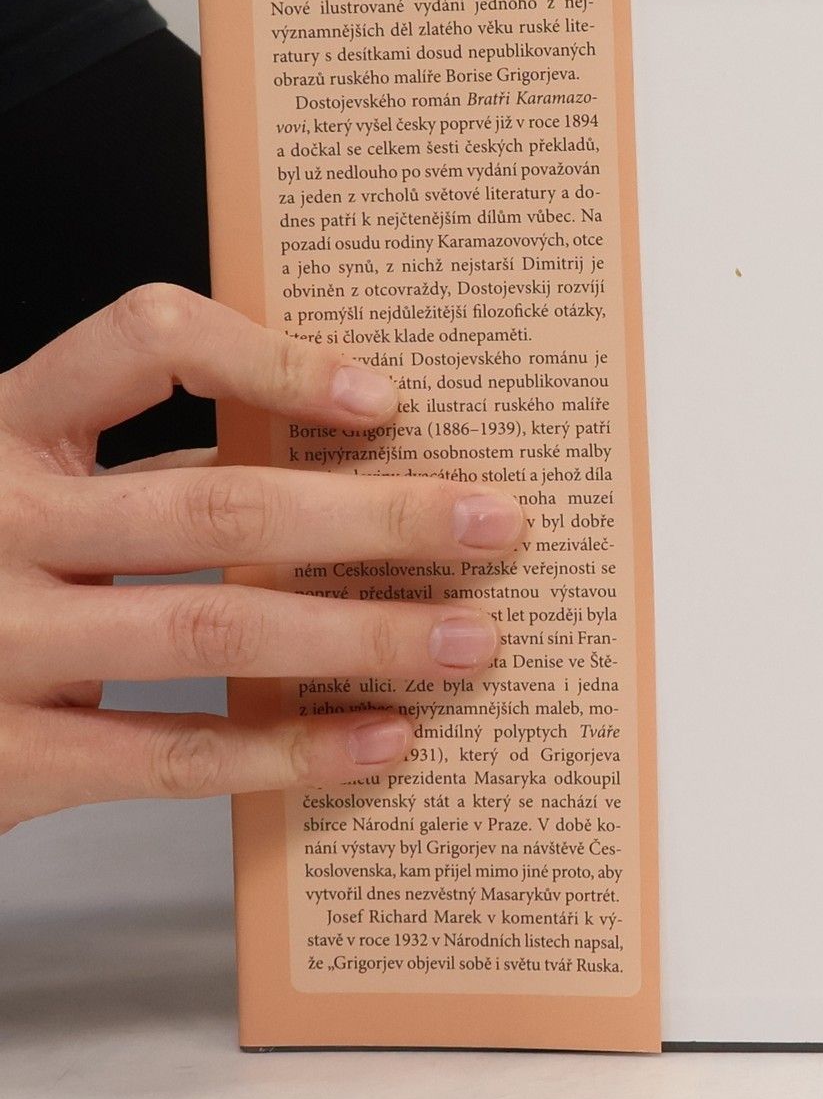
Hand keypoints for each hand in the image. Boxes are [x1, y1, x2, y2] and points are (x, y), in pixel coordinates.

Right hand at [0, 284, 526, 829]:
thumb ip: (148, 482)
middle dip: (377, 517)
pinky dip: (292, 748)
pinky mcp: (9, 755)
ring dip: (362, 634)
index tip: (386, 399)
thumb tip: (355, 471)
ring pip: (215, 627)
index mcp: (6, 432)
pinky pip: (175, 752)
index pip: (141, 342)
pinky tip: (383, 740)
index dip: (271, 359)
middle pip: (217, 504)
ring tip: (471, 640)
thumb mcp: (33, 500)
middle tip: (498, 525)